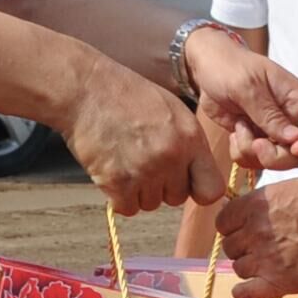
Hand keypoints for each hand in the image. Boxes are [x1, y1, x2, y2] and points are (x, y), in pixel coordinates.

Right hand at [63, 63, 225, 216]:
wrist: (86, 89)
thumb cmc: (127, 94)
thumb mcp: (172, 110)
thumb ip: (187, 143)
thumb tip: (196, 173)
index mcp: (190, 138)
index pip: (211, 189)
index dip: (198, 189)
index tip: (186, 182)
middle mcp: (171, 157)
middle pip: (177, 198)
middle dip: (163, 186)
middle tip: (143, 161)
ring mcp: (144, 171)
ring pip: (150, 204)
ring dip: (138, 191)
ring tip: (125, 160)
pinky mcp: (116, 182)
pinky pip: (126, 208)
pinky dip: (118, 197)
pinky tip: (112, 172)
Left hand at [185, 30, 297, 172]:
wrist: (207, 67)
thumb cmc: (230, 67)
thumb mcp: (248, 87)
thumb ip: (271, 115)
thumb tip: (296, 140)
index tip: (294, 148)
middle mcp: (292, 119)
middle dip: (277, 156)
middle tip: (255, 144)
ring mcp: (274, 132)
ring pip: (277, 161)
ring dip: (254, 154)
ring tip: (240, 130)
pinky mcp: (257, 139)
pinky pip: (255, 160)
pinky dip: (242, 153)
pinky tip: (235, 133)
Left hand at [214, 175, 297, 297]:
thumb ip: (272, 199)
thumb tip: (259, 208)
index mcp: (257, 203)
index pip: (224, 221)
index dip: (235, 226)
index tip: (246, 229)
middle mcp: (255, 230)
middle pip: (231, 245)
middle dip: (244, 246)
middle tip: (264, 247)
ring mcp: (266, 257)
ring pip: (239, 268)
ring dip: (251, 267)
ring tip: (270, 264)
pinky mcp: (281, 281)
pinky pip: (245, 292)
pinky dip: (245, 292)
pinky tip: (253, 288)